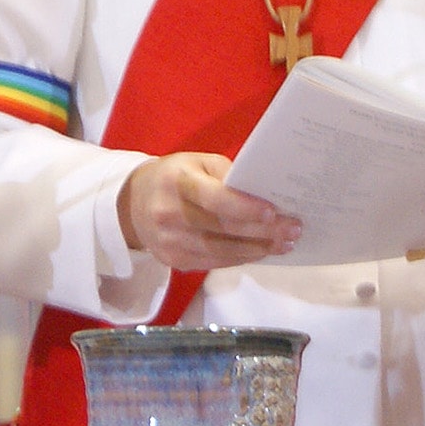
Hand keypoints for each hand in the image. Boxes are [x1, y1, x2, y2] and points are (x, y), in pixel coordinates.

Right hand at [119, 153, 298, 269]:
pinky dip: (241, 258)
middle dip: (263, 231)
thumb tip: (265, 192)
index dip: (246, 208)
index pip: (215, 199)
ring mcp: (170, 242)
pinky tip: (261, 251)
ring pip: (221, 251)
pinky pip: (214, 262)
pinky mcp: (173, 261)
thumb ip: (228, 175)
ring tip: (284, 243)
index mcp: (177, 182)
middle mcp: (169, 214)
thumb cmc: (175, 177)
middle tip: (293, 229)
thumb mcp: (197, 163)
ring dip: (257, 249)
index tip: (274, 212)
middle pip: (223, 229)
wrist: (132, 204)